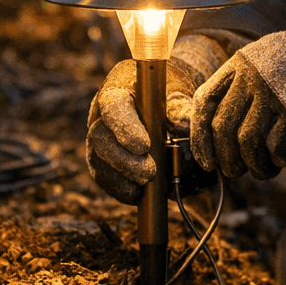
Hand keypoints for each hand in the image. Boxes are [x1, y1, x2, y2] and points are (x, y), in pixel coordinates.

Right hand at [84, 31, 231, 204]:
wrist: (160, 95)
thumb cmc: (167, 90)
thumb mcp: (176, 90)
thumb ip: (181, 106)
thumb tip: (186, 125)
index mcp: (118, 92)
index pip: (114, 108)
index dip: (125, 129)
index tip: (144, 147)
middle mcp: (101, 115)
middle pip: (101, 138)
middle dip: (124, 161)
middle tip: (149, 173)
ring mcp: (99, 138)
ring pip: (99, 161)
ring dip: (121, 178)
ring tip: (145, 186)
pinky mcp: (103, 159)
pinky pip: (105, 177)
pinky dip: (120, 188)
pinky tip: (137, 194)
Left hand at [190, 11, 285, 179]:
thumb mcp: (272, 65)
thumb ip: (246, 93)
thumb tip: (220, 145)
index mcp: (243, 62)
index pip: (205, 102)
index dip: (200, 137)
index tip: (207, 160)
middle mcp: (255, 75)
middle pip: (223, 128)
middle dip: (227, 159)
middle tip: (237, 171)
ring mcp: (277, 92)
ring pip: (248, 144)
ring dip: (255, 166)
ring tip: (266, 169)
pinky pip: (278, 149)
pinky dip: (281, 160)